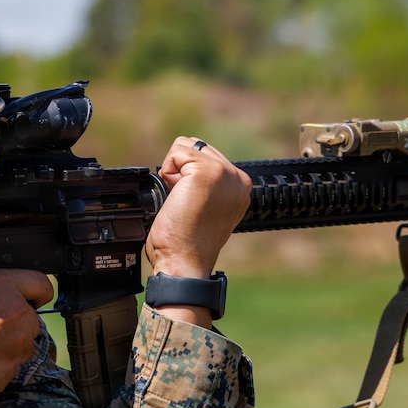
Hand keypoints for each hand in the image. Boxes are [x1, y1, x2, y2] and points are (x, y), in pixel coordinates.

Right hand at [0, 269, 54, 402]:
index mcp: (4, 287)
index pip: (41, 283)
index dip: (36, 292)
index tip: (31, 299)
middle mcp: (18, 313)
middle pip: (31, 317)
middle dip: (16, 322)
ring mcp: (19, 344)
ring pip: (23, 342)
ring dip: (8, 344)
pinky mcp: (13, 369)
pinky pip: (12, 365)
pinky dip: (0, 364)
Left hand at [145, 137, 250, 280]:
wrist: (184, 262)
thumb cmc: (187, 243)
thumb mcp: (205, 207)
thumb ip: (206, 185)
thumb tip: (184, 166)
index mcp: (240, 187)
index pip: (208, 156)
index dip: (189, 175)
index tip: (191, 203)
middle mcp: (238, 178)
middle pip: (198, 146)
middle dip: (182, 170)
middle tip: (184, 202)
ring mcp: (225, 174)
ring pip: (187, 146)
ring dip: (175, 170)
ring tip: (181, 200)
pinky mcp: (207, 172)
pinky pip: (176, 153)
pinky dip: (167, 172)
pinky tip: (176, 197)